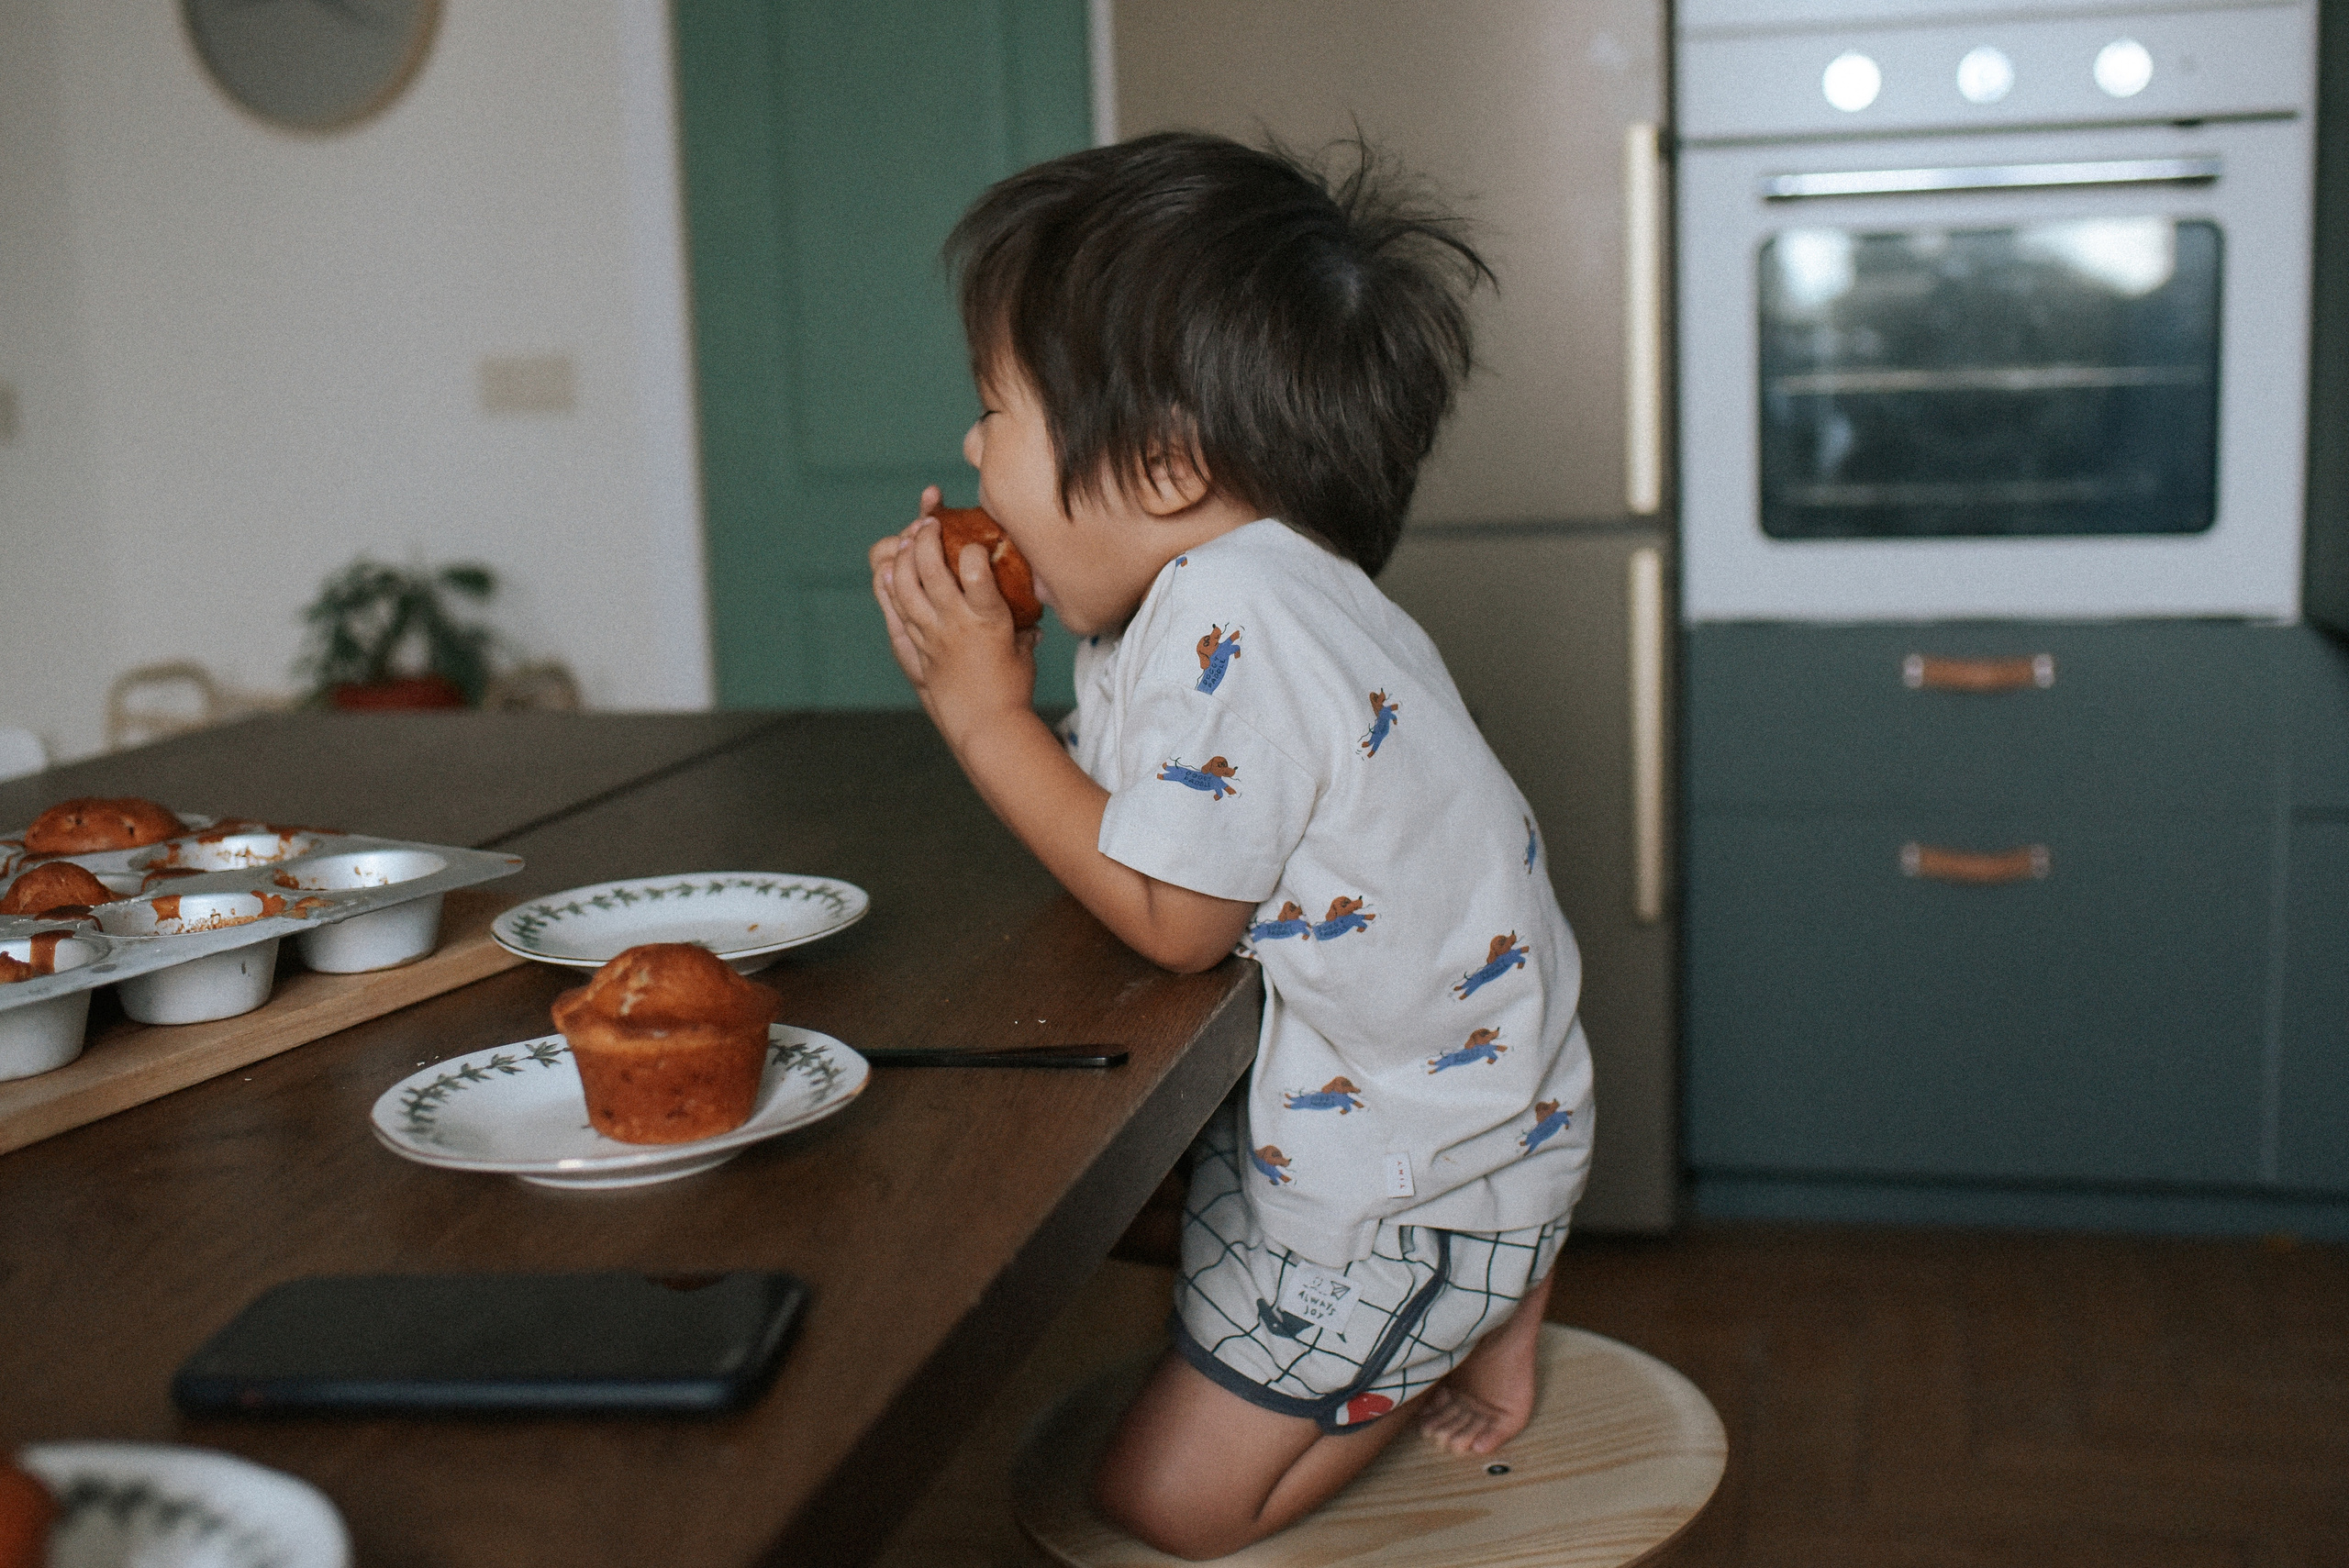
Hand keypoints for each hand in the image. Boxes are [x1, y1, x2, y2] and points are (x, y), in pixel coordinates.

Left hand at [872, 486, 1039, 748]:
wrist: (985, 726)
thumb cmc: (1012, 690)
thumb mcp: (1024, 650)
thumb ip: (1023, 627)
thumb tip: (1032, 618)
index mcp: (989, 618)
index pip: (975, 568)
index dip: (972, 547)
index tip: (976, 544)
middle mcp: (955, 621)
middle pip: (930, 567)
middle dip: (926, 536)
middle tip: (930, 523)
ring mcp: (931, 634)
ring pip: (905, 584)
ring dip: (904, 556)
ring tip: (909, 541)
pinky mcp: (916, 647)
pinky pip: (895, 610)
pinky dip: (890, 586)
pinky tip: (890, 570)